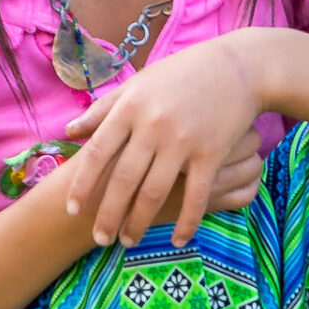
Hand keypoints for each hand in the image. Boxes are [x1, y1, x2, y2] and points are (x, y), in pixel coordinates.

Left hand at [52, 36, 266, 247]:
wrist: (239, 66)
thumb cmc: (183, 73)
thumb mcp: (139, 83)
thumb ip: (104, 108)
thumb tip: (69, 131)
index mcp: (131, 107)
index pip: (98, 153)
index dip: (83, 184)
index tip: (72, 210)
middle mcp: (153, 126)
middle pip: (123, 180)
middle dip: (108, 215)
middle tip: (99, 240)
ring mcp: (183, 141)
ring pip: (154, 193)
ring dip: (139, 223)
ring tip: (128, 242)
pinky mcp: (212, 153)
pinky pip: (196, 196)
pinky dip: (186, 222)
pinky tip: (178, 239)